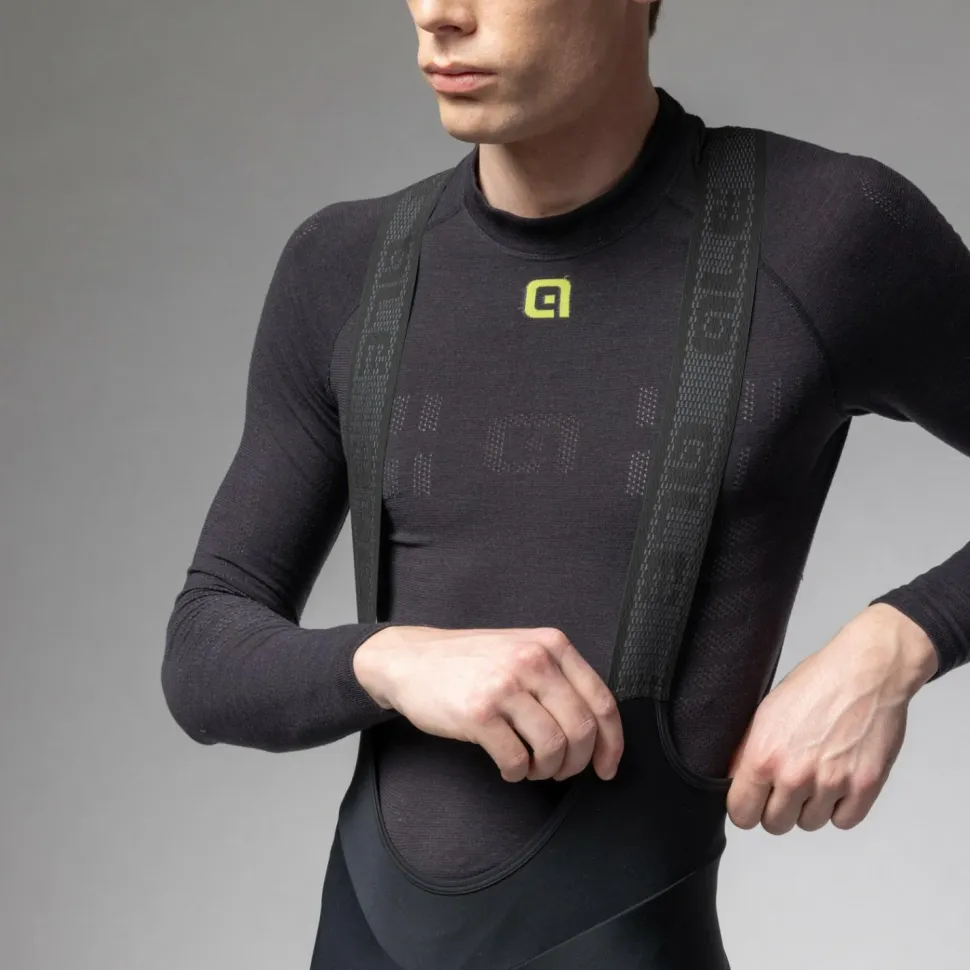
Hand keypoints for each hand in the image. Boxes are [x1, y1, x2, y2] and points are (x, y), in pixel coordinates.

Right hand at [352, 625, 622, 782]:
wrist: (410, 659)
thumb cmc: (469, 662)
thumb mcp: (522, 650)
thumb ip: (558, 677)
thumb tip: (597, 732)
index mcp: (552, 644)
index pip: (601, 700)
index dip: (612, 743)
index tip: (607, 767)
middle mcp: (533, 660)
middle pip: (582, 729)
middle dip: (577, 762)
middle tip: (560, 771)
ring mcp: (506, 685)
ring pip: (553, 748)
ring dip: (546, 770)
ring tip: (530, 767)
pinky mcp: (479, 712)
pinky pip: (516, 759)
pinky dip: (516, 773)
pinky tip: (507, 766)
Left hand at [726, 603, 938, 833]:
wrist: (866, 671)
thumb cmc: (815, 684)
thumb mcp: (765, 711)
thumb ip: (748, 750)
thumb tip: (733, 778)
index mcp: (763, 756)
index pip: (741, 813)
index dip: (745, 808)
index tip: (753, 800)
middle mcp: (795, 775)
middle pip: (775, 825)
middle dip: (778, 808)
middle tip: (786, 784)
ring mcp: (832, 784)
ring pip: (810, 824)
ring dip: (811, 807)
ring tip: (816, 773)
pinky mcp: (865, 788)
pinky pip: (843, 821)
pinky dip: (841, 807)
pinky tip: (839, 780)